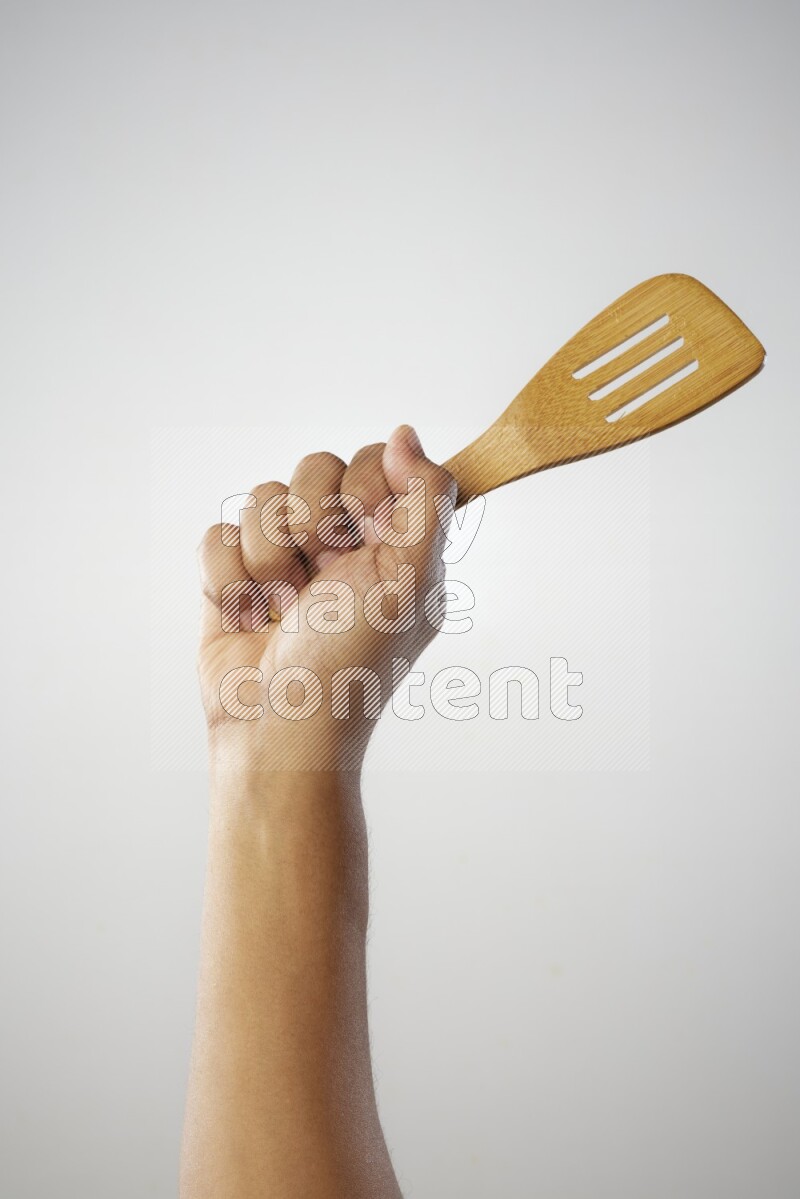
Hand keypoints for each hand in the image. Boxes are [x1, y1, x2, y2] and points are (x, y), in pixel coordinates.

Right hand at [198, 425, 455, 771]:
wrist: (279, 726)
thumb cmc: (351, 662)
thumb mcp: (412, 578)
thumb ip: (426, 497)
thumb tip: (405, 433)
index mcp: (391, 539)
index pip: (376, 460)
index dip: (364, 488)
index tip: (365, 533)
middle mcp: (340, 542)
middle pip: (314, 467)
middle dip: (313, 525)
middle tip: (323, 578)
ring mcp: (283, 557)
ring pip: (261, 497)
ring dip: (270, 559)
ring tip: (285, 607)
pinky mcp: (233, 576)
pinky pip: (218, 535)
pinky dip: (230, 581)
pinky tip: (250, 616)